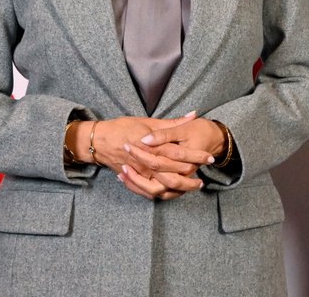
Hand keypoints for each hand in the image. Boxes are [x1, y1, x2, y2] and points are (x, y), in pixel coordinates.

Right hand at [75, 114, 208, 199]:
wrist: (99, 140)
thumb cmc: (123, 127)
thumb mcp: (148, 121)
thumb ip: (172, 122)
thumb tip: (193, 115)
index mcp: (152, 145)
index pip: (180, 153)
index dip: (196, 156)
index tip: (209, 157)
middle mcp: (146, 162)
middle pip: (173, 175)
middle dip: (190, 178)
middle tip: (203, 179)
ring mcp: (139, 173)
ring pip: (162, 188)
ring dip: (179, 189)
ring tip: (192, 187)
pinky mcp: (134, 179)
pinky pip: (149, 192)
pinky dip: (162, 193)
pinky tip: (174, 191)